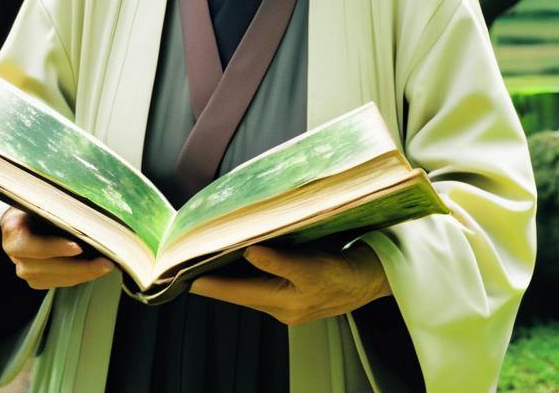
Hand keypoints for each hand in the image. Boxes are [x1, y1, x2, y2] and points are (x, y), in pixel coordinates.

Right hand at [0, 207, 115, 289]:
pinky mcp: (35, 278)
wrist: (29, 212)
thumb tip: (85, 211)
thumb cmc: (41, 200)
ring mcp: (23, 267)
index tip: (78, 247)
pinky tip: (96, 269)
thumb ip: (56, 204)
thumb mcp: (43, 196)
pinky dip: (79, 277)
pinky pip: (58, 282)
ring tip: (106, 266)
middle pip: (44, 267)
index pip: (31, 244)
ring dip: (82, 274)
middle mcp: (14, 252)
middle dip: (77, 266)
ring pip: (53, 278)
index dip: (54, 248)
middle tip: (104, 262)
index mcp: (12, 228)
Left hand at [189, 242, 390, 325]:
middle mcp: (283, 306)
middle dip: (217, 281)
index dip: (212, 286)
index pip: (238, 293)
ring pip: (251, 288)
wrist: (372, 278)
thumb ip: (279, 261)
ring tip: (208, 261)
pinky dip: (250, 272)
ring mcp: (290, 300)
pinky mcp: (297, 290)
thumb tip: (249, 251)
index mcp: (284, 303)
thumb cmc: (345, 273)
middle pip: (241, 293)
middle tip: (190, 266)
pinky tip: (241, 258)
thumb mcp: (312, 266)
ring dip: (232, 276)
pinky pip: (264, 282)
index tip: (187, 280)